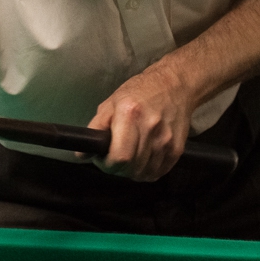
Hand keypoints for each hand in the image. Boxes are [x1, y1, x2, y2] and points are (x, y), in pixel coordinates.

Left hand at [87, 66, 194, 181]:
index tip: (103, 158)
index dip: (106, 164)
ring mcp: (166, 140)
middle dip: (117, 168)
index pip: (119, 157)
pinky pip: (157, 173)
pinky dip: (147, 171)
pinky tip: (143, 158)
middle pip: (131, 168)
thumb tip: (81, 155)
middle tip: (114, 156)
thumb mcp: (111, 103)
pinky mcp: (177, 149)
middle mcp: (151, 128)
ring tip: (129, 155)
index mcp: (130, 114)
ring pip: (143, 174)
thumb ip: (95, 128)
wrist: (174, 86)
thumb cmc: (139, 92)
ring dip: (132, 170)